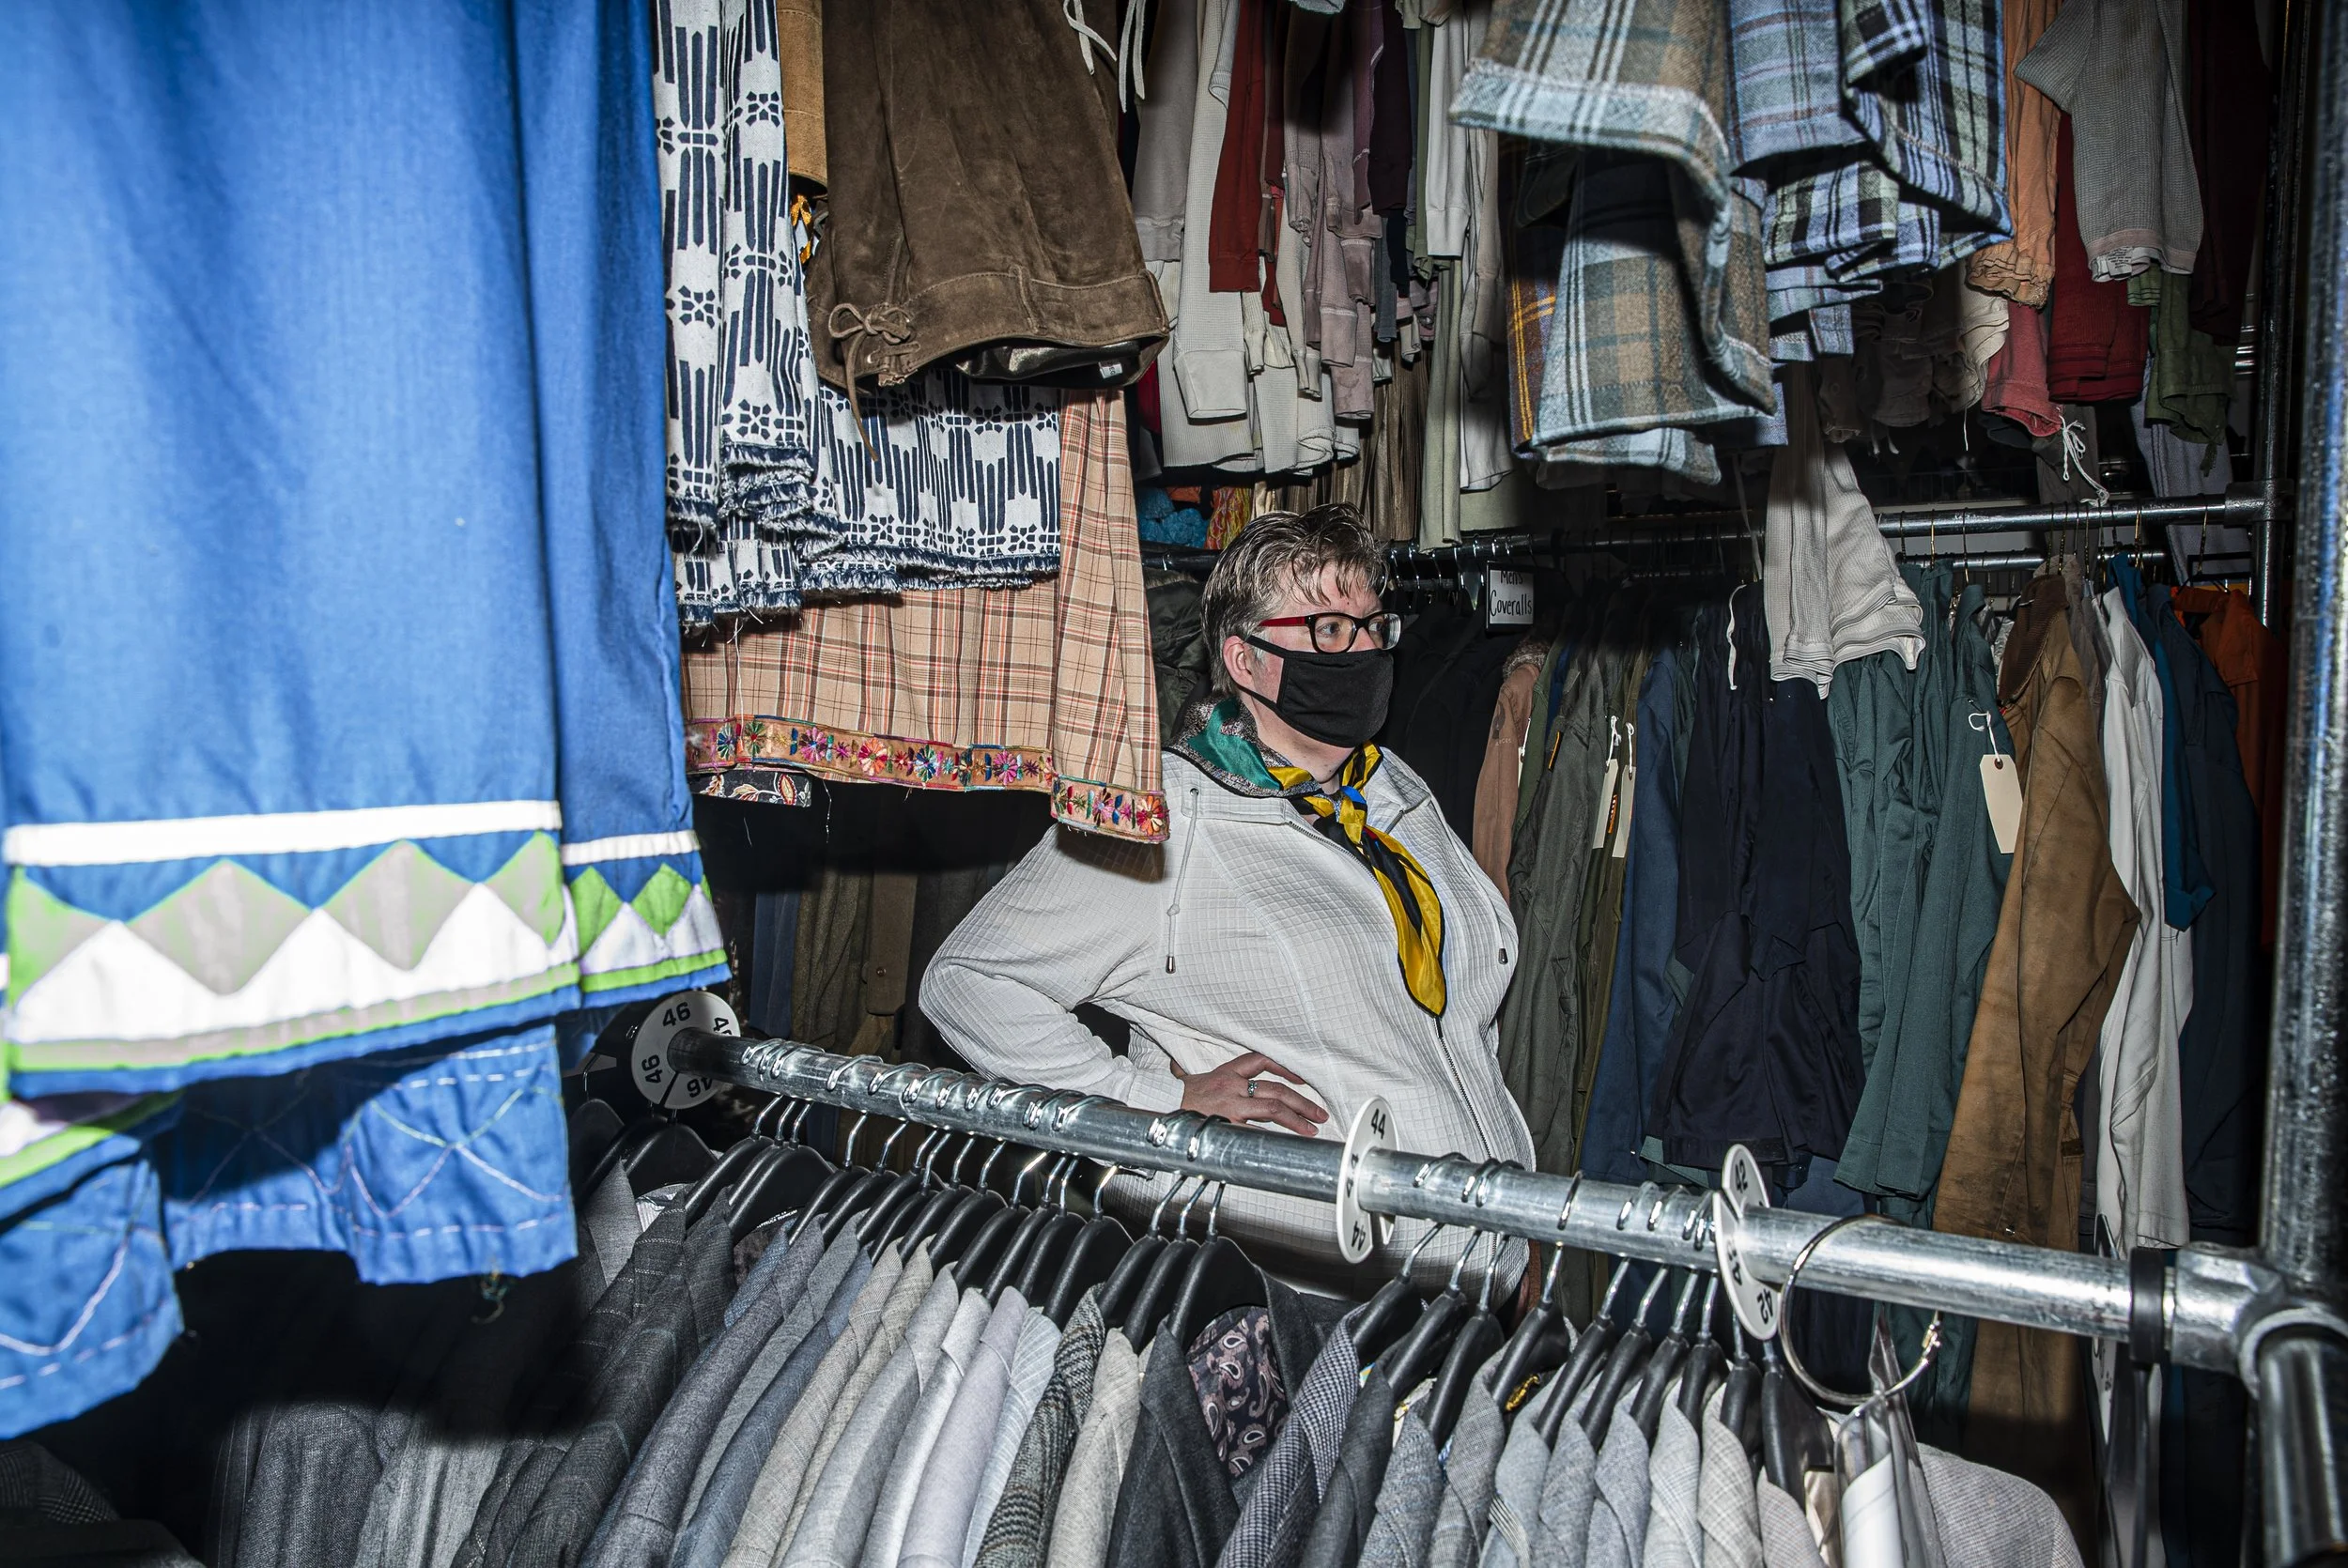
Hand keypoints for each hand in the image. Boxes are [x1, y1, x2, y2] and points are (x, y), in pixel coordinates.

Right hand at [1178, 1052, 1329, 1135]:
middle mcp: (1231, 1085)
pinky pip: (1258, 1131)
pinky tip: (1288, 1144)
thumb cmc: (1175, 1100)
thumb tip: (1191, 1073)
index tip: (1302, 1078)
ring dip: (1297, 1119)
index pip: (1262, 1060)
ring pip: (1273, 1108)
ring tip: (1312, 1129)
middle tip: (1319, 1113)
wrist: (1156, 1109)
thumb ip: (1202, 1078)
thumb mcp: (1192, 1082)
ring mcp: (1231, 1105)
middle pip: (1276, 1089)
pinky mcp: (1228, 1125)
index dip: (1285, 1067)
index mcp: (1226, 1072)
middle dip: (1302, 1101)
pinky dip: (1274, 1138)